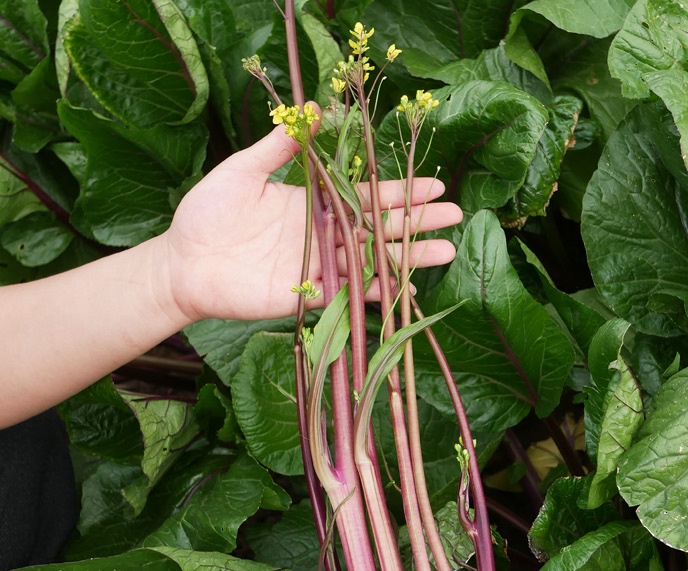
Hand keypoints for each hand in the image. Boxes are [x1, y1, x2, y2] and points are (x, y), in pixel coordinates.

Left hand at [162, 106, 461, 323]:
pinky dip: (376, 294)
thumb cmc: (207, 214)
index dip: (400, 192)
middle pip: (379, 228)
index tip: (434, 185)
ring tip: (444, 252)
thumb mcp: (243, 170)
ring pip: (372, 261)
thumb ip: (279, 145)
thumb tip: (314, 111)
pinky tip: (405, 292)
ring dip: (407, 258)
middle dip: (417, 222)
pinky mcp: (308, 295)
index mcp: (313, 202)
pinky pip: (349, 294)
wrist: (184, 263)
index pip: (366, 196)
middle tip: (455, 217)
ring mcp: (319, 266)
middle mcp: (323, 234)